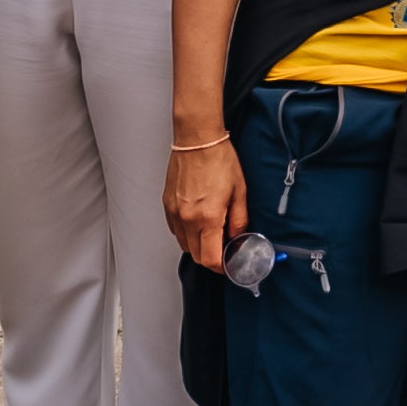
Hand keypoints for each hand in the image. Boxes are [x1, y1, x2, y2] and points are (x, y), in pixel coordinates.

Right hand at [164, 137, 247, 273]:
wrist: (197, 139)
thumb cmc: (218, 159)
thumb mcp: (239, 191)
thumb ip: (239, 220)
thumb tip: (238, 238)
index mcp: (207, 217)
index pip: (209, 258)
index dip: (220, 266)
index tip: (228, 263)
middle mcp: (187, 218)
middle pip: (196, 255)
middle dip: (210, 257)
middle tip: (223, 247)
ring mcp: (175, 212)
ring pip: (184, 244)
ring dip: (197, 245)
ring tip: (211, 230)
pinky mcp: (167, 204)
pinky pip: (175, 229)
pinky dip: (186, 232)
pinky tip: (197, 220)